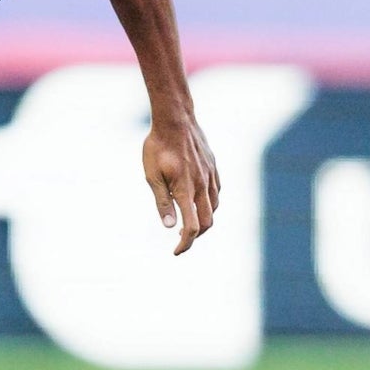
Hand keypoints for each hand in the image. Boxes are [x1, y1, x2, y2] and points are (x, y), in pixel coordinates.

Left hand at [143, 116, 219, 255]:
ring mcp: (210, 176)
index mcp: (185, 190)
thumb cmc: (158, 146)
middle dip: (196, 236)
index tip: (176, 251)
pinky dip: (209, 203)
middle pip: (207, 222)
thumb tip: (169, 226)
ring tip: (188, 220)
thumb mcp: (152, 175)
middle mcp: (202, 186)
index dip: (185, 244)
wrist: (175, 119)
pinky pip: (217, 192)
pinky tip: (197, 200)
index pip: (191, 227)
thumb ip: (162, 202)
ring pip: (214, 207)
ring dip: (203, 220)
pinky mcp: (213, 167)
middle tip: (181, 238)